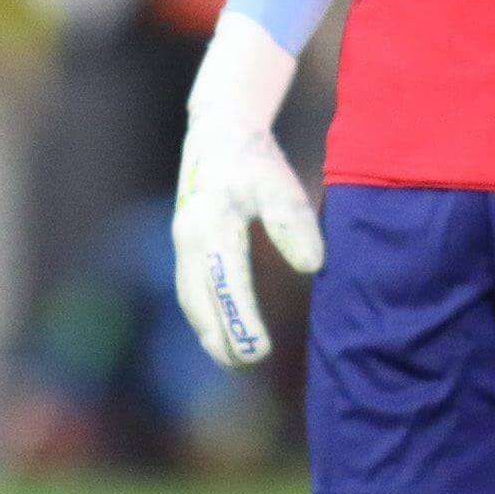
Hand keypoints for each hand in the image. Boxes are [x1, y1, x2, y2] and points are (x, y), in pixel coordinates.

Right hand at [171, 14, 322, 367]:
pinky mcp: (186, 243)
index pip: (226, 286)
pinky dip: (204, 314)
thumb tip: (310, 266)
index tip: (260, 352)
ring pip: (191, 298)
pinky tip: (221, 330)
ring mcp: (183, 242)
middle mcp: (190, 239)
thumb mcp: (278, 183)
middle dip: (220, 337)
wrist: (219, 128)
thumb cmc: (254, 157)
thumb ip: (293, 222)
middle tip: (246, 365)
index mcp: (213, 227)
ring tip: (234, 359)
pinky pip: (190, 288)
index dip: (241, 322)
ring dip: (209, 331)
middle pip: (199, 302)